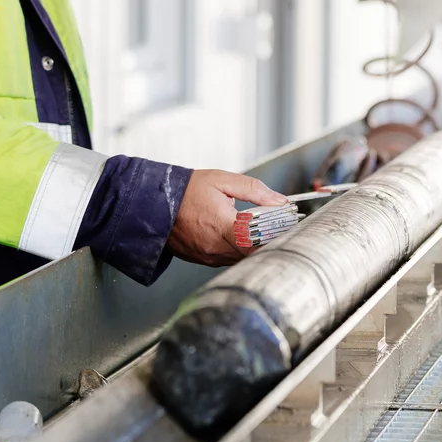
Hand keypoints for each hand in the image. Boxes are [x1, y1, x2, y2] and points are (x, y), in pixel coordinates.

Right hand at [167, 170, 287, 266]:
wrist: (154, 204)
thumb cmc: (186, 190)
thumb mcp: (222, 180)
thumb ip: (253, 190)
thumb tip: (279, 200)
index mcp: (223, 226)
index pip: (259, 240)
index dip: (276, 236)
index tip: (288, 228)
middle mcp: (216, 247)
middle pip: (253, 253)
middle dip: (268, 242)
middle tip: (280, 230)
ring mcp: (208, 257)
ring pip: (242, 259)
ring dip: (253, 248)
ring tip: (262, 232)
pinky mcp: (203, 260)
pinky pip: (228, 260)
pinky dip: (238, 252)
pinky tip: (243, 239)